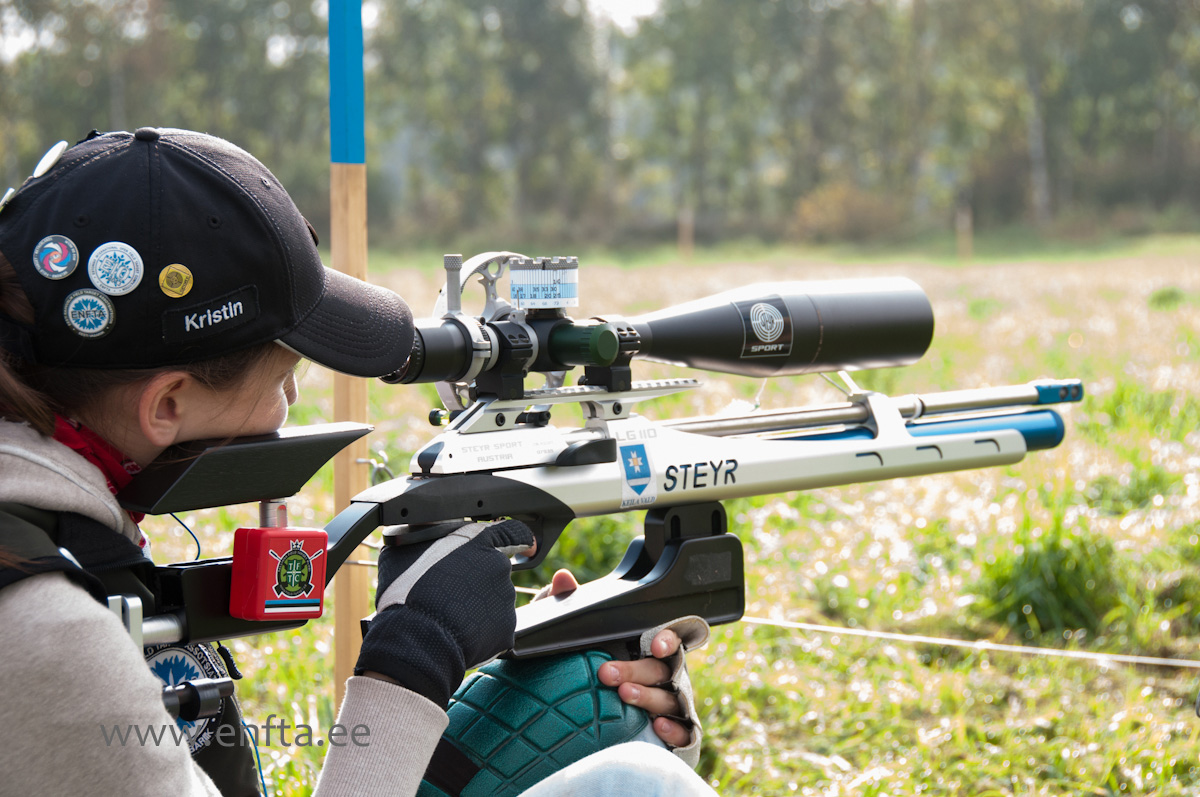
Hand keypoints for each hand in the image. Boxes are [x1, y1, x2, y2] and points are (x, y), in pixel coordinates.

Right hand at [356, 519, 534, 706]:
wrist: (415, 640)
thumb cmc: (406, 594)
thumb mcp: (403, 551)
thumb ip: (423, 537)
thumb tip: (422, 532)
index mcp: (477, 541)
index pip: (511, 531)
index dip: (519, 538)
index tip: (526, 546)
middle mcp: (498, 566)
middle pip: (494, 572)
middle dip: (478, 583)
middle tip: (452, 597)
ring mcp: (505, 598)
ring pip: (494, 601)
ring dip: (478, 608)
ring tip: (449, 618)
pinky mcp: (508, 627)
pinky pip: (495, 628)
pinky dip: (481, 632)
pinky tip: (459, 635)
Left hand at [542, 570, 690, 747]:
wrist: (578, 712)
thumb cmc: (589, 662)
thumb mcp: (575, 634)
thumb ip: (569, 604)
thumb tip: (562, 580)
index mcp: (650, 647)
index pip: (670, 637)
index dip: (667, 639)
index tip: (654, 643)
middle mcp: (664, 673)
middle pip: (664, 668)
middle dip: (638, 670)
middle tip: (607, 673)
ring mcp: (671, 701)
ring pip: (672, 698)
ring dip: (649, 696)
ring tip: (623, 695)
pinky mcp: (672, 730)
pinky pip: (685, 731)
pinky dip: (675, 730)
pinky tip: (657, 727)